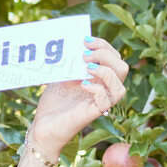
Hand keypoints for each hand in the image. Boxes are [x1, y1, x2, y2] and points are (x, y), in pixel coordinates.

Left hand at [30, 37, 127, 153]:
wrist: (43, 125)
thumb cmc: (54, 101)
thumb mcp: (63, 75)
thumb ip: (72, 62)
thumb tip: (75, 43)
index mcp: (100, 78)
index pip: (114, 58)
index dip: (104, 46)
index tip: (86, 40)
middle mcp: (103, 90)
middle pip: (122, 69)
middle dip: (107, 55)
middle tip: (86, 55)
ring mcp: (99, 103)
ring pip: (120, 87)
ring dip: (106, 72)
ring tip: (87, 67)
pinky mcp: (92, 114)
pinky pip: (107, 101)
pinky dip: (97, 89)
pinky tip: (83, 84)